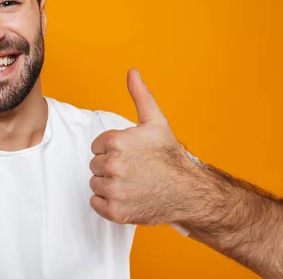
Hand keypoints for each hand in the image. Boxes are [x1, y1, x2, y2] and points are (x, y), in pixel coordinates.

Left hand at [89, 68, 196, 225]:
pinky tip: (126, 196)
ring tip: (131, 182)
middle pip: (95, 164)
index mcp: (117, 141)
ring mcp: (114, 190)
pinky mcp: (115, 211)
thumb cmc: (170, 156)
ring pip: (95, 183)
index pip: (97, 145)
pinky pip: (96, 202)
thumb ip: (140, 95)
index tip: (130, 154)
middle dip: (110, 166)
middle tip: (133, 169)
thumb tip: (132, 71)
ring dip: (108, 184)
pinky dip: (107, 202)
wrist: (188, 191)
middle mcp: (112, 165)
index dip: (112, 149)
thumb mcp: (156, 121)